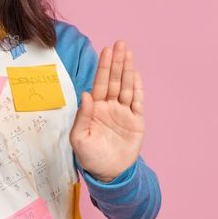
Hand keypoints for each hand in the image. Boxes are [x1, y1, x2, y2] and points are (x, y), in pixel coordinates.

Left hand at [70, 40, 144, 182]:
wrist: (109, 175)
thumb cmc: (90, 157)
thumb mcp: (79, 139)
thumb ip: (82, 116)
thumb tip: (86, 94)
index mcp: (95, 109)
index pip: (100, 83)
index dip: (103, 67)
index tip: (106, 50)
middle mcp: (109, 107)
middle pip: (114, 80)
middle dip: (117, 62)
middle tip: (120, 44)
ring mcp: (124, 113)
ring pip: (126, 87)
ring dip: (128, 70)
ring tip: (129, 53)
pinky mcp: (136, 121)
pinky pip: (137, 102)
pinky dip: (138, 88)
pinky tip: (136, 74)